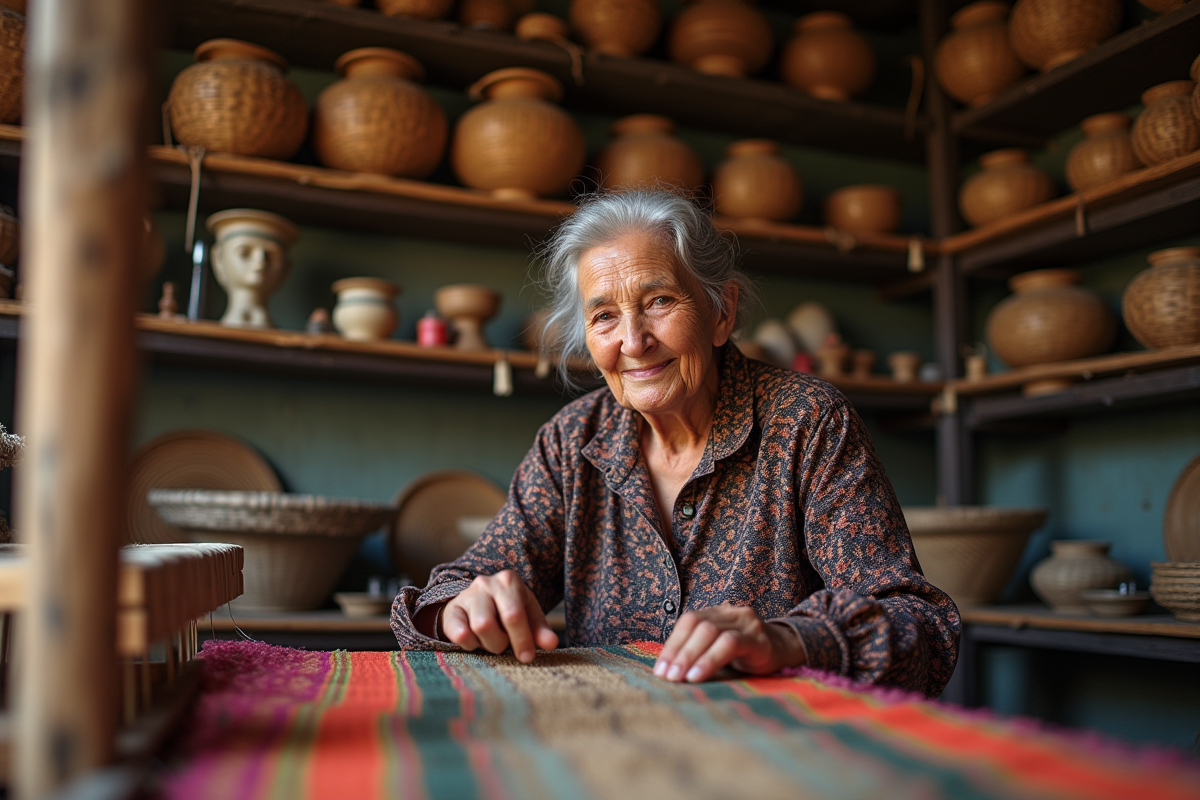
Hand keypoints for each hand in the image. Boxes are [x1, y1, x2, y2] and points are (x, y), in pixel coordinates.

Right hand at [441, 570, 558, 662]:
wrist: (480, 601)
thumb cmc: (509, 609)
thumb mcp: (528, 615)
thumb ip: (540, 630)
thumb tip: (551, 643)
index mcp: (508, 581)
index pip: (513, 615)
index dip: (521, 639)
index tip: (527, 656)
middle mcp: (485, 583)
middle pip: (488, 624)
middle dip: (500, 643)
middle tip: (505, 645)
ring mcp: (466, 595)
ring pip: (475, 629)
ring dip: (487, 644)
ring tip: (492, 640)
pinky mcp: (452, 610)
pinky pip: (458, 634)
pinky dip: (470, 644)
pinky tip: (477, 640)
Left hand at [654, 603, 804, 682]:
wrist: (786, 650)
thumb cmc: (746, 655)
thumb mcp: (719, 649)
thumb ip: (699, 651)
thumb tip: (667, 670)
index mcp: (716, 612)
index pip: (688, 622)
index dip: (671, 644)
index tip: (660, 669)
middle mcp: (730, 612)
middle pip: (696, 624)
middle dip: (678, 652)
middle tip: (667, 677)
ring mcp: (745, 622)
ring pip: (710, 632)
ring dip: (690, 656)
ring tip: (679, 678)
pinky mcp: (758, 638)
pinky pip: (729, 644)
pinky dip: (709, 659)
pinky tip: (697, 676)